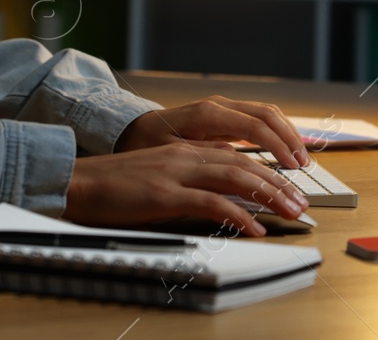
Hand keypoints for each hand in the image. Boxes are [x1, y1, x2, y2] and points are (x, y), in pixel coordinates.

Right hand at [63, 143, 308, 236]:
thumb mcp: (159, 176)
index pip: (237, 155)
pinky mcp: (164, 193)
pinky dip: (238, 214)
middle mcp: (185, 155)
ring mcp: (176, 172)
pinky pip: (211, 202)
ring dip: (269, 195)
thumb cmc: (115, 186)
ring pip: (236, 177)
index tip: (289, 186)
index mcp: (185, 150)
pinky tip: (255, 227)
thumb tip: (222, 193)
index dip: (268, 169)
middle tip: (301, 203)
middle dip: (278, 183)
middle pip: (244, 163)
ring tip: (290, 212)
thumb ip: (189, 178)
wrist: (77, 183)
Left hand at [114, 95, 311, 168]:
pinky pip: (257, 119)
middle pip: (267, 115)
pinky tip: (284, 149)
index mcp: (207, 114)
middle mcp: (218, 106)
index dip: (278, 146)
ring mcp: (222, 108)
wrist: (130, 130)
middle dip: (290, 139)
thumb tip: (234, 163)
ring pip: (266, 113)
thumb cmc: (146, 145)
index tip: (292, 168)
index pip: (255, 126)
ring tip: (300, 160)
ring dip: (287, 134)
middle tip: (304, 166)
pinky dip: (276, 132)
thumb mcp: (169, 155)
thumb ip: (202, 157)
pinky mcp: (223, 116)